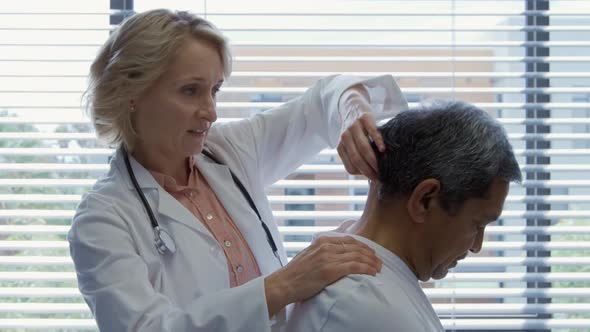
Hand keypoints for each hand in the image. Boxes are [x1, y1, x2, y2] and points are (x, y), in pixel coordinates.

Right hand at [264, 236, 381, 316]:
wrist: (284, 283)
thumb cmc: (296, 273)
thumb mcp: (309, 255)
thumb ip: (322, 251)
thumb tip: (336, 254)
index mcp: (322, 241)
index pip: (349, 240)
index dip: (363, 246)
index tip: (371, 253)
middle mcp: (326, 246)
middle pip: (355, 247)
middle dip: (370, 254)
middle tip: (379, 261)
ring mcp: (328, 257)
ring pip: (357, 256)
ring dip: (371, 262)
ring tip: (379, 268)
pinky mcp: (330, 270)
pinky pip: (354, 266)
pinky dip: (366, 268)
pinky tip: (372, 272)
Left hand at [337, 89, 385, 180]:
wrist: (350, 103)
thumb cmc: (354, 128)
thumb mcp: (350, 142)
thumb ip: (356, 155)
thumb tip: (370, 174)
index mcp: (341, 146)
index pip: (350, 166)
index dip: (362, 174)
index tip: (374, 179)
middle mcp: (345, 137)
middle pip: (357, 158)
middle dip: (369, 170)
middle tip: (380, 178)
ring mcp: (354, 126)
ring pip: (363, 147)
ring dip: (373, 160)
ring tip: (382, 168)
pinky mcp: (364, 117)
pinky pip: (371, 131)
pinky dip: (378, 141)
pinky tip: (384, 149)